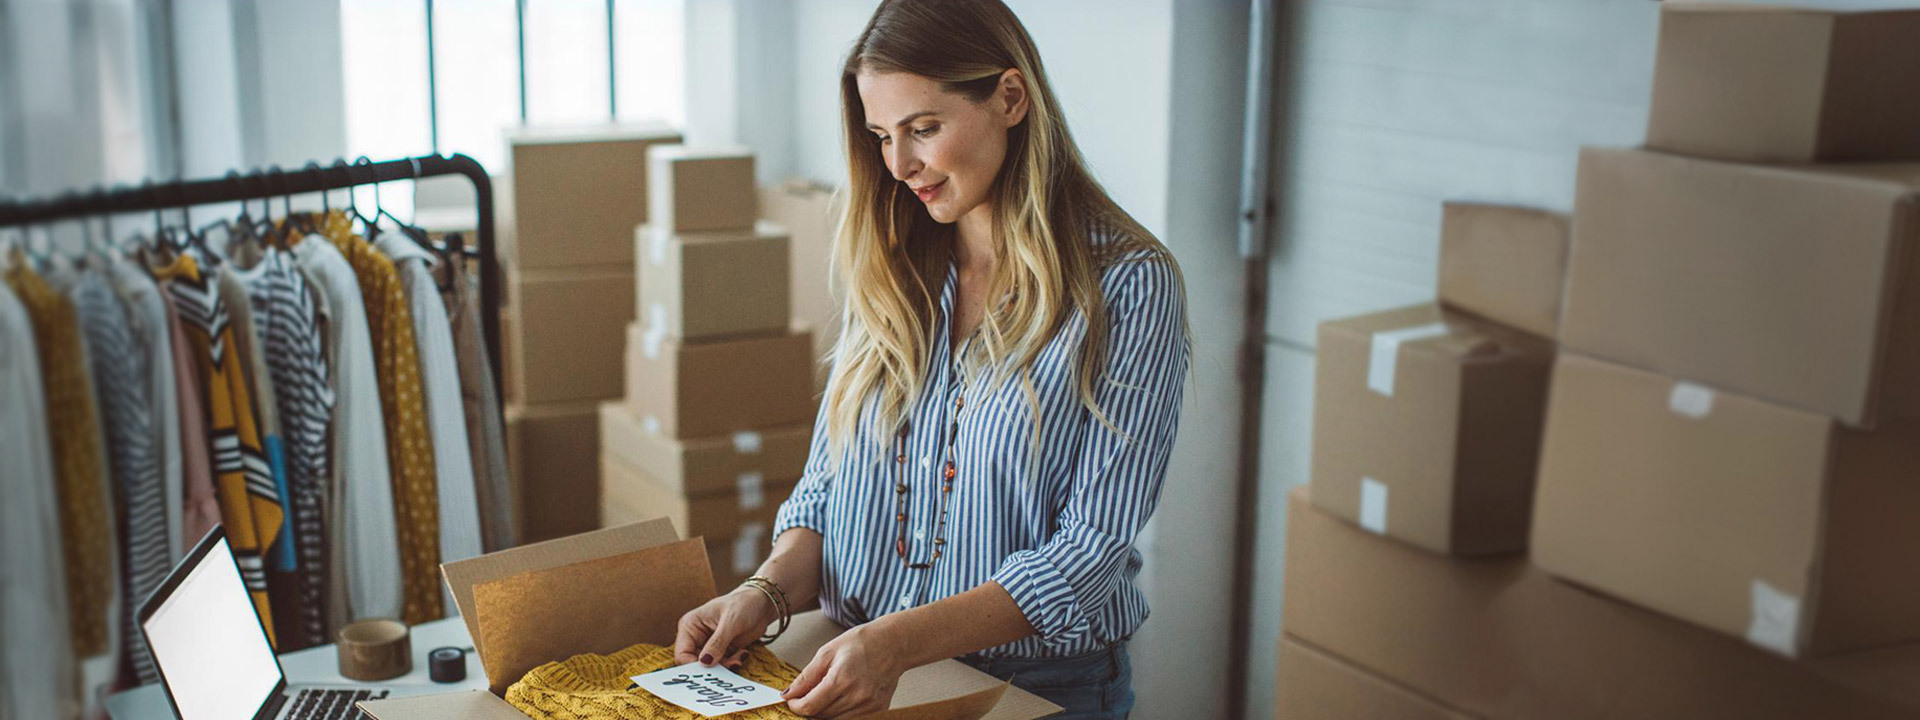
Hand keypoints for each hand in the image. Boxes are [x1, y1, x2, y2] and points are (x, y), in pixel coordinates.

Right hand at [674, 586, 777, 670]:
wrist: (762, 604)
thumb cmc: (744, 604)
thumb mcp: (731, 621)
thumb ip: (718, 642)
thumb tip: (705, 662)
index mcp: (690, 626)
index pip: (682, 653)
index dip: (693, 666)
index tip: (710, 671)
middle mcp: (696, 637)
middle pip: (695, 664)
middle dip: (712, 668)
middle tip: (731, 665)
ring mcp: (709, 645)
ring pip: (710, 667)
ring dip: (726, 666)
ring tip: (739, 658)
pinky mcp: (722, 652)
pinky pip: (722, 666)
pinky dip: (732, 663)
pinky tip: (743, 653)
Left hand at [781, 624, 906, 717]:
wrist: (894, 644)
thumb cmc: (862, 643)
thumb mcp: (828, 652)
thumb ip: (806, 676)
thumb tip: (788, 694)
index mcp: (842, 679)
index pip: (810, 706)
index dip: (796, 706)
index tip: (791, 701)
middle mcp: (857, 696)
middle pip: (821, 716)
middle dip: (809, 708)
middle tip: (807, 696)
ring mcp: (869, 706)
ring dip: (824, 713)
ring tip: (825, 695)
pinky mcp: (878, 710)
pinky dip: (841, 714)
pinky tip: (841, 699)